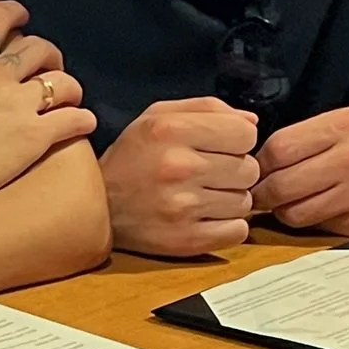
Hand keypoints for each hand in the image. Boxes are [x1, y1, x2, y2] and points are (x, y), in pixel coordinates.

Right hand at [0, 1, 98, 209]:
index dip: (13, 13)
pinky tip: (84, 123)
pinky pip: (73, 119)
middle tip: (51, 67)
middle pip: (38, 48)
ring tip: (72, 98)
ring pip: (62, 81)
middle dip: (50, 55)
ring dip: (70, 88)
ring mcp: (19, 103)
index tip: (22, 15)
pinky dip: (82, 120)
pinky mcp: (36, 134)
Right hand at [100, 97, 260, 256]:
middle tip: (208, 174)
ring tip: (202, 196)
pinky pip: (237, 231)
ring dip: (229, 199)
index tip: (219, 147)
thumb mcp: (157, 116)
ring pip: (244, 201)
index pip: (245, 134)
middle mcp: (179, 166)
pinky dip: (227, 226)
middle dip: (234, 171)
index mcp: (171, 130)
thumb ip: (207, 108)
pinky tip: (205, 218)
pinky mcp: (186, 239)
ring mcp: (183, 206)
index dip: (236, 140)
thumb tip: (252, 122)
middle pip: (249, 169)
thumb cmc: (131, 157)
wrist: (96, 206)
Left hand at [253, 108, 348, 235]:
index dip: (260, 164)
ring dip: (283, 212)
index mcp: (344, 127)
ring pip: (295, 213)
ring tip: (288, 203)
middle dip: (263, 194)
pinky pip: (318, 228)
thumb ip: (308, 136)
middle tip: (261, 194)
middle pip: (281, 185)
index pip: (279, 149)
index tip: (257, 170)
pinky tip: (316, 211)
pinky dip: (310, 222)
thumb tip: (260, 161)